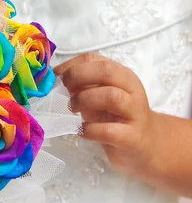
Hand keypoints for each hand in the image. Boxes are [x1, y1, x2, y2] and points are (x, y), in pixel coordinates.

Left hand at [55, 53, 160, 175]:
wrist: (145, 143)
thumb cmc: (115, 116)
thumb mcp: (98, 95)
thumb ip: (82, 85)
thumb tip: (56, 78)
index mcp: (121, 75)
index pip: (94, 59)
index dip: (70, 65)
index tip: (56, 76)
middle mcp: (131, 89)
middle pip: (106, 71)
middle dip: (77, 76)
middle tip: (65, 90)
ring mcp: (134, 113)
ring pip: (111, 96)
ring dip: (84, 100)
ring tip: (74, 109)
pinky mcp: (132, 136)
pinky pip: (108, 131)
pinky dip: (89, 129)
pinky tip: (82, 130)